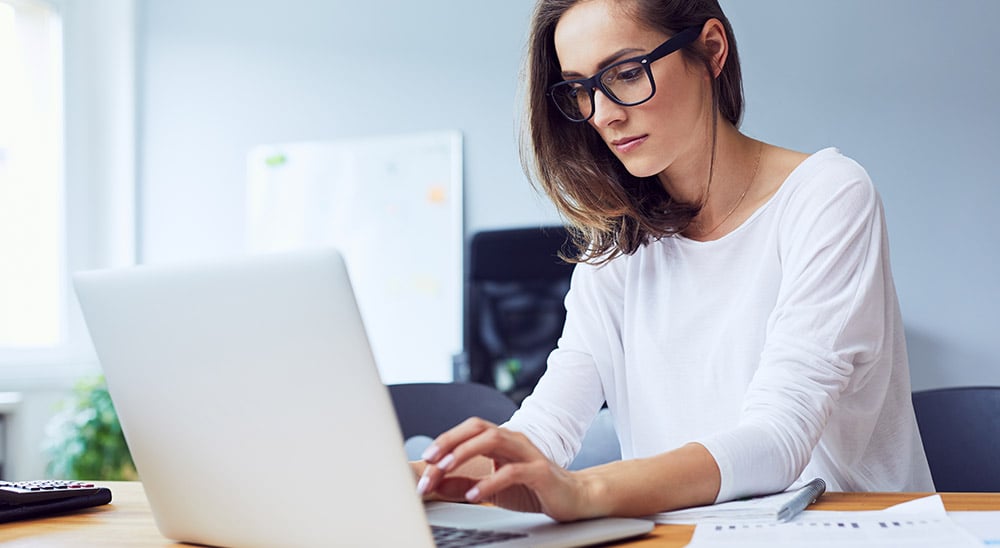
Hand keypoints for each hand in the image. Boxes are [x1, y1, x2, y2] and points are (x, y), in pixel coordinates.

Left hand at [415, 418, 596, 521]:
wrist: (575, 498)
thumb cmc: (534, 489)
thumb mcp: (492, 488)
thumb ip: (465, 485)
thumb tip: (436, 484)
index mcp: (502, 441)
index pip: (469, 430)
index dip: (446, 440)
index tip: (426, 459)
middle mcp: (514, 440)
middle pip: (478, 428)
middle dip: (450, 441)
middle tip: (430, 461)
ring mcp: (528, 453)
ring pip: (493, 440)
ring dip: (465, 453)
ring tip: (446, 469)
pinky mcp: (540, 472)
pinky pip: (512, 471)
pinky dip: (489, 481)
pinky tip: (474, 494)